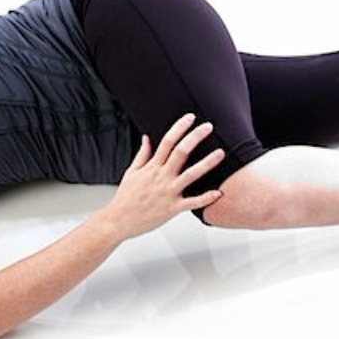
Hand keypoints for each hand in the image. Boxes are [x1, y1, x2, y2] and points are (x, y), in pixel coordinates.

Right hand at [100, 113, 226, 239]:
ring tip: (220, 153)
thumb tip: (146, 138)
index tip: (190, 118)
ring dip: (206, 163)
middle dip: (195, 137)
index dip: (179, 127)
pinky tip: (218, 193)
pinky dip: (205, 198)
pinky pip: (192, 203)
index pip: (167, 141)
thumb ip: (142, 154)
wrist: (118, 220)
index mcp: (152, 167)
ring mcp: (167, 192)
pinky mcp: (172, 208)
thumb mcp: (131, 172)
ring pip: (190, 175)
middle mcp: (161, 177)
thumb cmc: (125, 198)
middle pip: (180, 152)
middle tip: (208, 127)